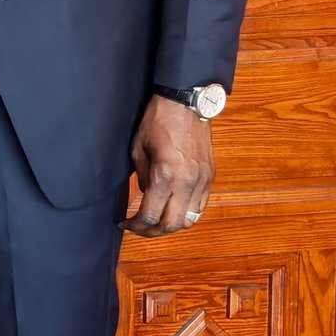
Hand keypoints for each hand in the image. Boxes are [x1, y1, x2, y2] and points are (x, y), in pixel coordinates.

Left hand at [125, 95, 214, 236]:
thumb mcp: (138, 150)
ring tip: (155, 221)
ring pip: (190, 219)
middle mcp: (188, 182)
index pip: (151, 216)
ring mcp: (203, 181)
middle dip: (153, 232)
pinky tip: (172, 208)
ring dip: (171, 225)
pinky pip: (201, 206)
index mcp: (166, 175)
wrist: (186, 103)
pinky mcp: (211, 177)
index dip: (135, 226)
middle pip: (173, 225)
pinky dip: (186, 214)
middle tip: (138, 228)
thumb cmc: (157, 122)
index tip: (124, 223)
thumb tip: (147, 198)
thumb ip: (144, 179)